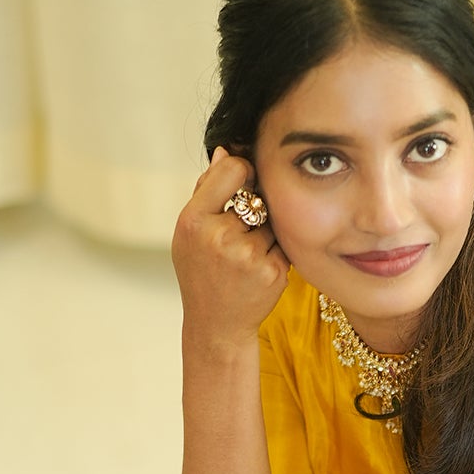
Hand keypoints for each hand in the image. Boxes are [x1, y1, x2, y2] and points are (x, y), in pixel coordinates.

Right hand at [171, 146, 289, 352]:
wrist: (216, 323)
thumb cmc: (201, 270)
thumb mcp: (189, 231)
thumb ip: (207, 190)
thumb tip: (227, 150)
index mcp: (194, 220)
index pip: (233, 169)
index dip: (243, 171)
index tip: (242, 182)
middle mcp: (220, 237)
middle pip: (257, 195)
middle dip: (254, 207)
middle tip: (241, 228)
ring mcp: (248, 256)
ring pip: (273, 220)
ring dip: (266, 231)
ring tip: (245, 255)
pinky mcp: (273, 272)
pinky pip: (284, 243)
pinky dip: (276, 250)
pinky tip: (259, 268)